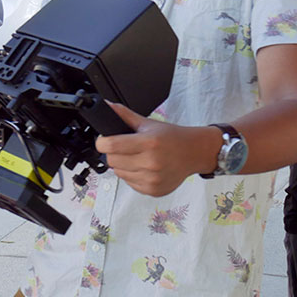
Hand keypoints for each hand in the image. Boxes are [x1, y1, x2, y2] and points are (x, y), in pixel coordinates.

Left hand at [95, 103, 215, 196]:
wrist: (194, 153)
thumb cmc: (173, 137)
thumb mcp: (149, 123)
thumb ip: (125, 116)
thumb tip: (107, 105)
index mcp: (149, 142)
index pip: (112, 146)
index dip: (102, 143)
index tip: (103, 141)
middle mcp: (151, 162)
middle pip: (112, 161)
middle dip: (113, 153)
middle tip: (124, 148)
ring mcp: (152, 179)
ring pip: (119, 173)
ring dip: (123, 165)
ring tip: (137, 158)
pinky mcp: (153, 190)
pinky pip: (130, 183)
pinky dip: (132, 176)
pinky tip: (144, 168)